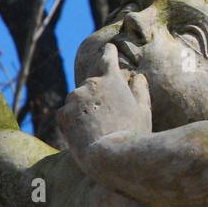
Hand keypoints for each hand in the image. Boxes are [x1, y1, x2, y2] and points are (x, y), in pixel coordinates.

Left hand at [58, 42, 152, 166]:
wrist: (109, 157)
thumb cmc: (133, 134)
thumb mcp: (144, 111)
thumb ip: (140, 90)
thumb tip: (139, 77)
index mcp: (112, 79)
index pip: (107, 56)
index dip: (109, 52)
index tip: (108, 49)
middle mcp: (91, 84)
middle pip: (93, 83)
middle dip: (98, 94)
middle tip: (109, 114)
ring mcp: (75, 98)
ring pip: (78, 99)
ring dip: (85, 108)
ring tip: (97, 128)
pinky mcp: (63, 114)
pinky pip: (67, 113)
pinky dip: (73, 120)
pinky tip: (84, 134)